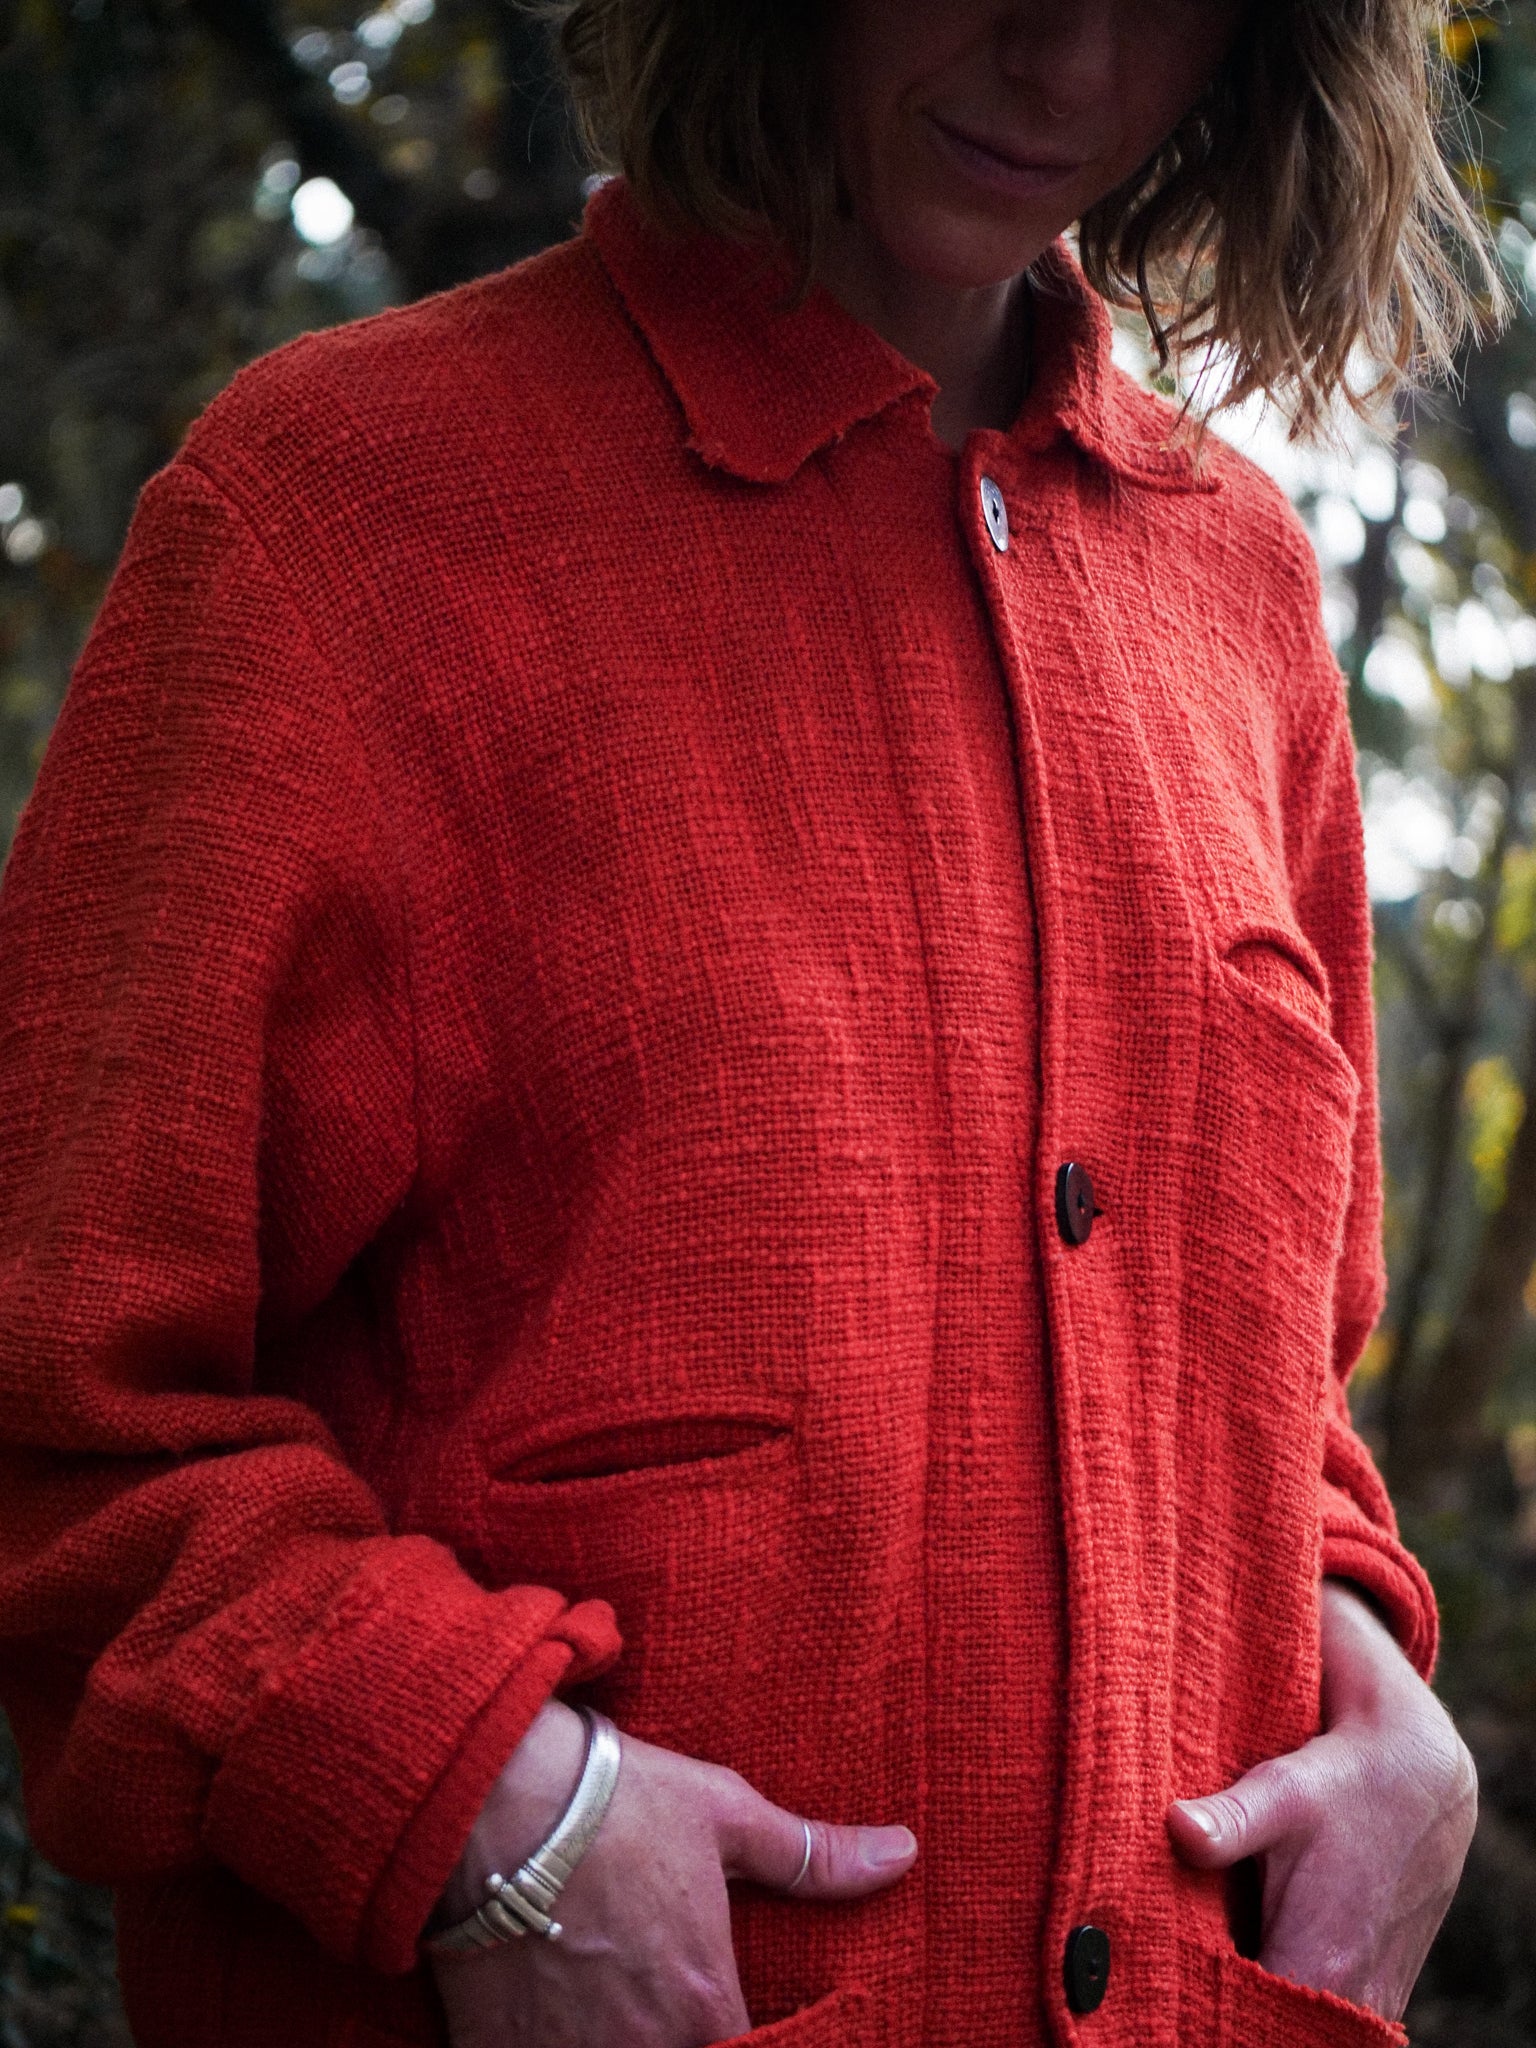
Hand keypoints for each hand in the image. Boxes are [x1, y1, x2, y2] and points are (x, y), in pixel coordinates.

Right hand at [429, 1702, 917, 2047]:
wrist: (493, 1792)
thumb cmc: (617, 1797)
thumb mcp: (725, 1814)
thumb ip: (812, 1856)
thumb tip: (902, 1853)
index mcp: (704, 2004)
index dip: (747, 2040)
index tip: (735, 2018)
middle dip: (680, 2036)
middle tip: (660, 1992)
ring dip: (615, 2041)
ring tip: (610, 2000)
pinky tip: (551, 2015)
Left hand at [1166, 1579, 1476, 2021]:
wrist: (1421, 1778)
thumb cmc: (1343, 1785)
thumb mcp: (1281, 1793)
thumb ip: (1229, 1821)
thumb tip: (1176, 1826)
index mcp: (1317, 1964)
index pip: (1242, 2027)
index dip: (1200, 2014)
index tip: (1162, 1990)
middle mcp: (1352, 1998)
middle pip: (1269, 2029)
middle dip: (1225, 2009)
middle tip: (1176, 1972)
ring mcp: (1372, 1998)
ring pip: (1299, 2024)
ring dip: (1258, 2002)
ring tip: (1208, 1965)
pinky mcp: (1380, 1987)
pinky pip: (1326, 2012)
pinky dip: (1289, 1994)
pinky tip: (1253, 1959)